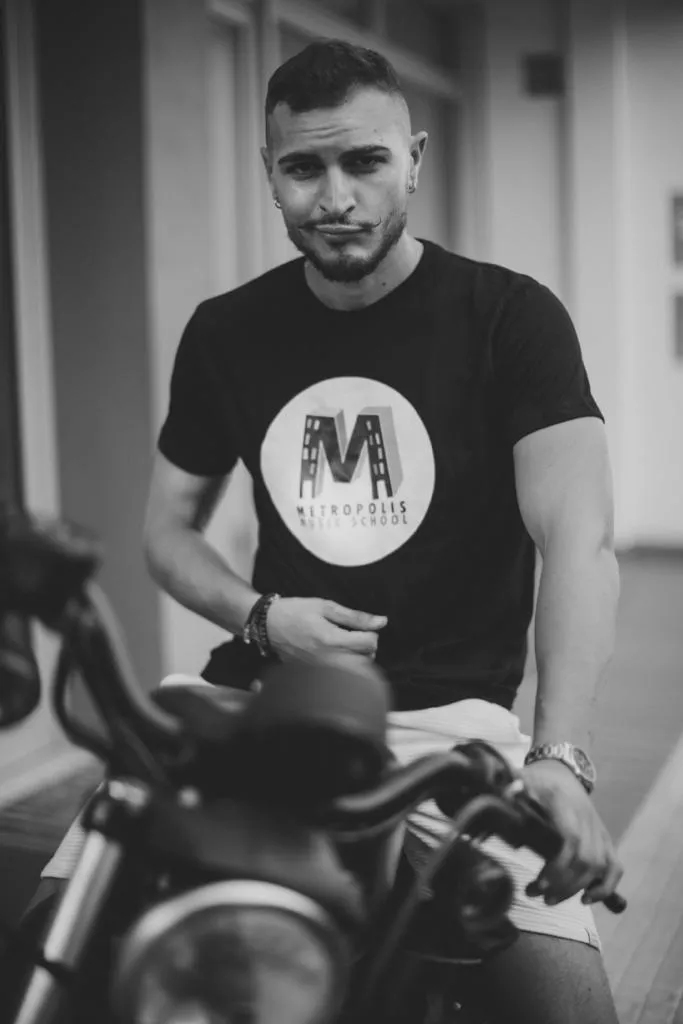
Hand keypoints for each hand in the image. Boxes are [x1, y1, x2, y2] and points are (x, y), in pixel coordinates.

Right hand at [266, 597, 386, 664]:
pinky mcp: (314, 675)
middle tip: (353, 634)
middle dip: (366, 646)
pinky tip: (333, 654)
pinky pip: (339, 675)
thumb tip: (382, 622)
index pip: (370, 643)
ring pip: (355, 671)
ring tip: (343, 644)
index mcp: (332, 639)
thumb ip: (355, 616)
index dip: (371, 633)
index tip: (361, 627)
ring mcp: (321, 670)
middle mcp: (328, 659)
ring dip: (356, 657)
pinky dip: (343, 665)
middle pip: (366, 659)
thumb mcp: (326, 606)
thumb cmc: (296, 612)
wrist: (268, 625)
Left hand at [521, 759, 622, 906]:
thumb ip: (512, 784)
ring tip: (550, 900)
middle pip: (586, 859)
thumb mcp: (522, 779)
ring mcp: (599, 830)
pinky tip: (585, 899)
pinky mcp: (605, 840)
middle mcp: (587, 818)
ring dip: (577, 888)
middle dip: (563, 884)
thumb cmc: (537, 782)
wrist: (560, 772)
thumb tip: (506, 791)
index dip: (558, 866)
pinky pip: (615, 867)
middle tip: (537, 896)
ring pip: (600, 866)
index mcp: (565, 804)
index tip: (538, 884)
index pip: (570, 839)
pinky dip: (605, 887)